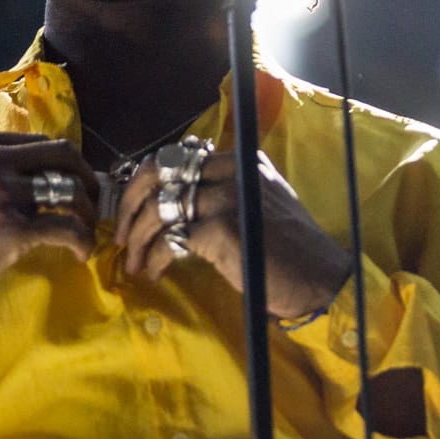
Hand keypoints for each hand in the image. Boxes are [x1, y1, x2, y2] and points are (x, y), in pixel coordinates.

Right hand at [0, 129, 97, 316]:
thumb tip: (23, 164)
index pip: (39, 142)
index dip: (64, 162)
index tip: (72, 181)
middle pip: (63, 154)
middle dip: (86, 175)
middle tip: (92, 199)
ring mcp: (1, 193)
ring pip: (70, 191)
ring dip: (87, 212)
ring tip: (86, 230)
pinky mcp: (11, 229)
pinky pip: (66, 228)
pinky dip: (82, 241)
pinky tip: (80, 253)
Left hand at [112, 147, 346, 319]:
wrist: (319, 281)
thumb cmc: (288, 252)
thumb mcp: (256, 205)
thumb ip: (221, 193)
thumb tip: (168, 199)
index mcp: (239, 160)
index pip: (176, 157)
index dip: (144, 183)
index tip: (132, 211)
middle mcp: (232, 170)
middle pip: (159, 171)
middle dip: (130, 203)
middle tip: (120, 234)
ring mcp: (227, 197)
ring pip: (160, 208)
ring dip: (137, 239)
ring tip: (133, 263)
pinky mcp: (222, 228)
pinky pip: (169, 239)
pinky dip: (154, 259)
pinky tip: (154, 273)